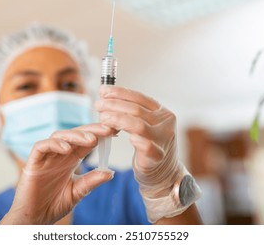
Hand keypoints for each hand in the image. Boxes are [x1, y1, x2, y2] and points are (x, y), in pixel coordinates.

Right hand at [0, 123, 114, 224]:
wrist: (34, 219)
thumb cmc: (53, 205)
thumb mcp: (77, 193)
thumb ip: (91, 181)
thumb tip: (110, 172)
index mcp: (71, 159)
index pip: (86, 141)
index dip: (100, 134)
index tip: (116, 131)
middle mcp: (59, 155)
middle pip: (75, 134)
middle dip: (92, 130)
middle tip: (108, 129)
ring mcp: (46, 157)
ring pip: (59, 136)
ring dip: (75, 135)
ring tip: (91, 139)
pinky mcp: (33, 163)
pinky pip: (41, 147)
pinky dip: (54, 145)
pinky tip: (67, 149)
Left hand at [95, 86, 199, 221]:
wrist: (165, 172)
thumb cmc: (150, 144)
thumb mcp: (144, 123)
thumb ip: (131, 112)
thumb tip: (106, 96)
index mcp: (162, 112)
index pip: (139, 97)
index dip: (120, 93)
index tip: (102, 91)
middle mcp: (165, 123)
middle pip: (136, 110)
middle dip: (114, 105)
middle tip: (98, 105)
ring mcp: (163, 140)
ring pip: (138, 125)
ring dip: (117, 120)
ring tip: (102, 118)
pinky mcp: (158, 156)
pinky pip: (146, 146)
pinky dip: (135, 140)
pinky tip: (120, 135)